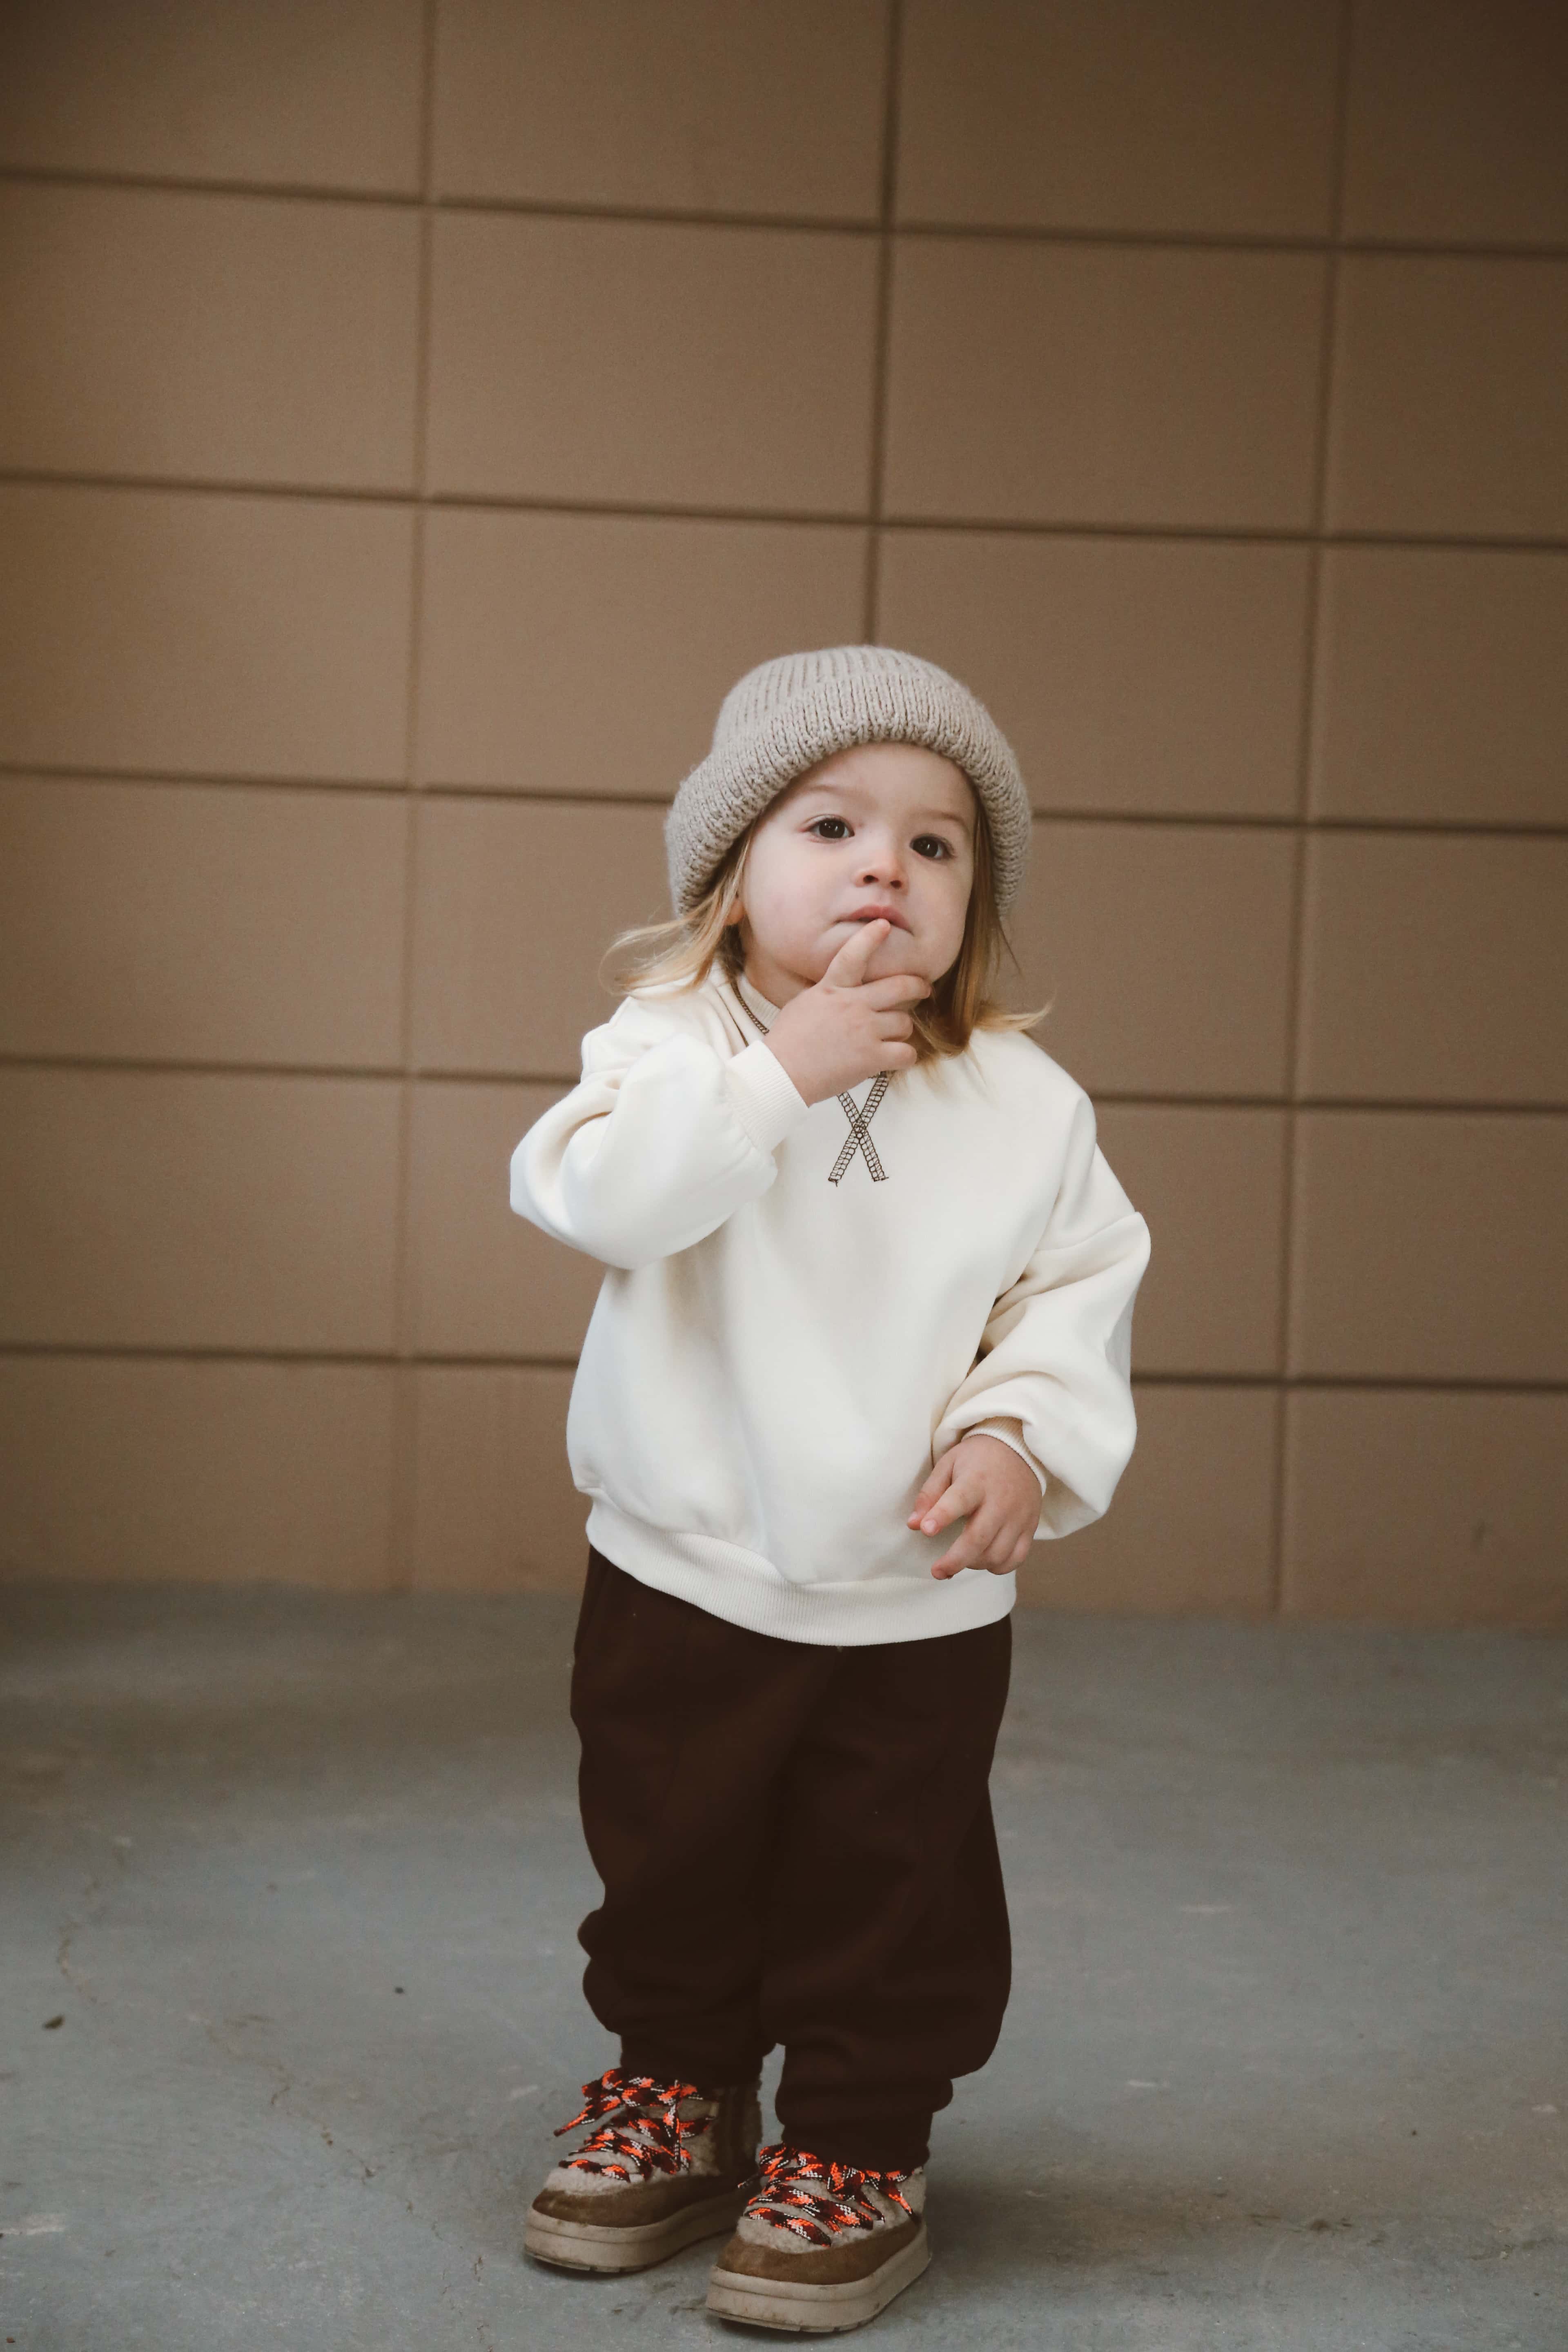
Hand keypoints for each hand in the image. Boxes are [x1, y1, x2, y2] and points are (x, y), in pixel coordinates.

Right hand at [760, 921, 929, 1105]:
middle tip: (925, 988)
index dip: (870, 938)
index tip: (883, 926)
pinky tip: (895, 1058)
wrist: (781, 1072)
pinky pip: (906, 1053)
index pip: (852, 955)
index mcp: (832, 989)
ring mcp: (864, 1030)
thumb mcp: (804, 1004)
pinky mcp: (872, 1056)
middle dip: (917, 986)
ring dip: (901, 1030)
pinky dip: (904, 1056)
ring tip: (892, 1037)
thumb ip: (828, 994)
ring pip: (905, 1023)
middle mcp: (852, 1004)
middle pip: (899, 987)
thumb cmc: (788, 1042)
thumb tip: (840, 990)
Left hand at [908, 1433, 1040, 1578]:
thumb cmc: (977, 1460)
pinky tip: (983, 1560)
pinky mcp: (1030, 1527)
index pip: (959, 1500)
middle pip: (979, 1538)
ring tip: (959, 1560)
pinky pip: (1016, 1558)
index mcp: (977, 1480)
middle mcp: (1001, 1500)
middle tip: (937, 1571)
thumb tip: (914, 1525)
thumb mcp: (949, 1464)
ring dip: (974, 1564)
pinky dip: (998, 1566)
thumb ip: (930, 1494)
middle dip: (955, 1560)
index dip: (942, 1516)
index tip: (926, 1530)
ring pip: (998, 1553)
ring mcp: (1018, 1516)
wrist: (1019, 1451)